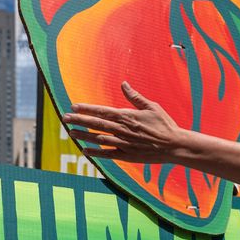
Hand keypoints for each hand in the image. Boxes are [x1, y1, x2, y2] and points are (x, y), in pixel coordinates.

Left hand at [63, 82, 182, 163]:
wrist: (174, 146)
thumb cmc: (164, 124)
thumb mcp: (151, 106)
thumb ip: (135, 97)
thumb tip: (123, 84)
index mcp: (127, 116)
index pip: (102, 111)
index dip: (87, 109)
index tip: (74, 106)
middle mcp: (122, 130)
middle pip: (96, 124)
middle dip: (79, 120)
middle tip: (65, 118)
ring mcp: (124, 144)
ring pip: (99, 139)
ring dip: (84, 135)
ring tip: (71, 132)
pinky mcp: (127, 155)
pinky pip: (108, 154)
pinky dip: (96, 152)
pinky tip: (85, 150)